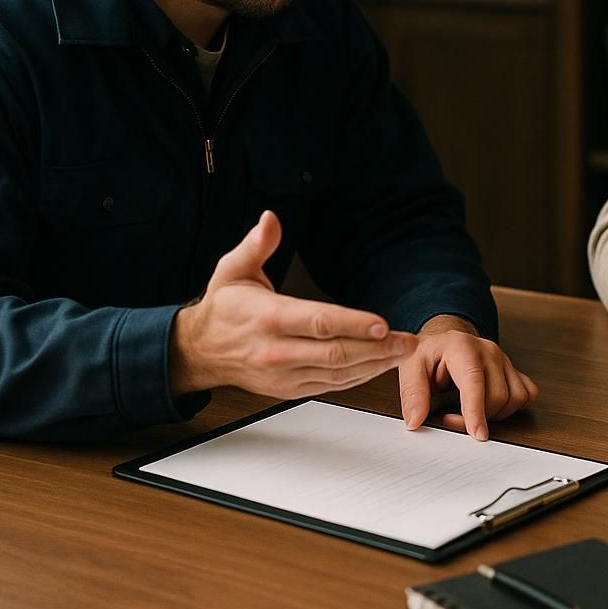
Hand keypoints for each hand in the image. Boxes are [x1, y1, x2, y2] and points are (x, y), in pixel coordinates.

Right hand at [169, 211, 415, 397]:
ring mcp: (283, 375)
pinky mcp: (288, 390)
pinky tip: (377, 366)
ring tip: (402, 352)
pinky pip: (330, 386)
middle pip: (336, 352)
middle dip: (377, 348)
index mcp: (268, 317)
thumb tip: (270, 218)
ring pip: (337, 373)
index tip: (382, 323)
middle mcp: (276, 351)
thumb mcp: (233, 268)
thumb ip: (256, 244)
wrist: (199, 350)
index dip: (353, 324)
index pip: (318, 322)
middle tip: (408, 340)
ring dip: (374, 365)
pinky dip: (357, 378)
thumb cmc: (223, 307)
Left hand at [398, 315, 537, 440]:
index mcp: (462, 347)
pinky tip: (490, 405)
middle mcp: (488, 350)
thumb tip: (416, 421)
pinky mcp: (514, 370)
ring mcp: (505, 359)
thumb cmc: (430, 355)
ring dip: (495, 414)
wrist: (445, 342)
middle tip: (452, 417)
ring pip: (515, 398)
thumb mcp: (411, 368)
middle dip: (478, 417)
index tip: (478, 434)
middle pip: (497, 396)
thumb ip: (413, 394)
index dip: (477, 410)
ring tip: (471, 410)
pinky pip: (527, 395)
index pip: (475, 381)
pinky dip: (511, 407)